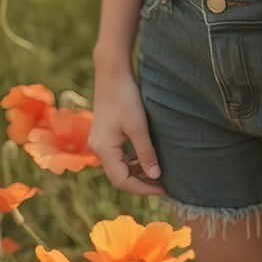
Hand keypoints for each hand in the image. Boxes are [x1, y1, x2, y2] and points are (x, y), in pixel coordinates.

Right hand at [88, 67, 166, 196]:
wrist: (112, 72)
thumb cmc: (126, 97)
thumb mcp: (138, 126)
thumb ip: (146, 152)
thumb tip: (155, 176)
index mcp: (104, 150)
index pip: (123, 181)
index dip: (144, 188)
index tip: (163, 189)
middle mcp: (97, 149)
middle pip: (119, 176)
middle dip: (141, 182)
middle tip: (163, 184)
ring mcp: (99, 141)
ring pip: (119, 166)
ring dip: (137, 171)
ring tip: (157, 172)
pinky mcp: (104, 133)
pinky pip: (117, 155)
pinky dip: (131, 160)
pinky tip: (145, 157)